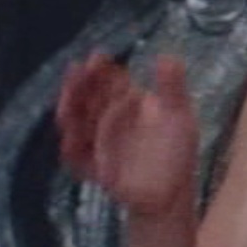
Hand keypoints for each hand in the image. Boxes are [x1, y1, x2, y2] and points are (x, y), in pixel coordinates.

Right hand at [55, 53, 198, 216]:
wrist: (172, 191)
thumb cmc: (177, 149)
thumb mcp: (178, 115)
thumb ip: (172, 87)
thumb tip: (168, 55)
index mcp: (128, 101)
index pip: (110, 81)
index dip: (101, 69)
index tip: (95, 57)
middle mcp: (109, 118)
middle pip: (88, 99)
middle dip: (79, 86)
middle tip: (75, 72)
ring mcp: (99, 143)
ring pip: (78, 125)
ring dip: (70, 114)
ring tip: (67, 105)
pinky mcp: (95, 167)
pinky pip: (79, 159)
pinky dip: (73, 151)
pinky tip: (70, 142)